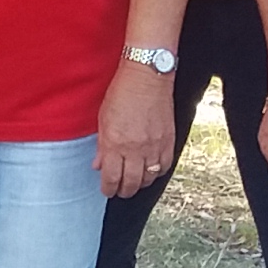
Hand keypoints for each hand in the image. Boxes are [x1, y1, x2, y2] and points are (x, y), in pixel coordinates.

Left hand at [93, 65, 176, 197]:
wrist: (147, 76)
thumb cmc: (122, 93)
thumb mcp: (103, 119)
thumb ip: (102, 146)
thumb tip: (99, 165)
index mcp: (115, 144)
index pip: (112, 178)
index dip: (108, 189)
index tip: (107, 190)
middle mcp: (135, 149)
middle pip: (131, 183)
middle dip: (124, 191)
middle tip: (120, 191)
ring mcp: (154, 146)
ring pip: (149, 179)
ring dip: (140, 184)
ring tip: (135, 183)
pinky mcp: (168, 141)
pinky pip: (164, 166)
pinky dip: (157, 173)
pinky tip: (151, 171)